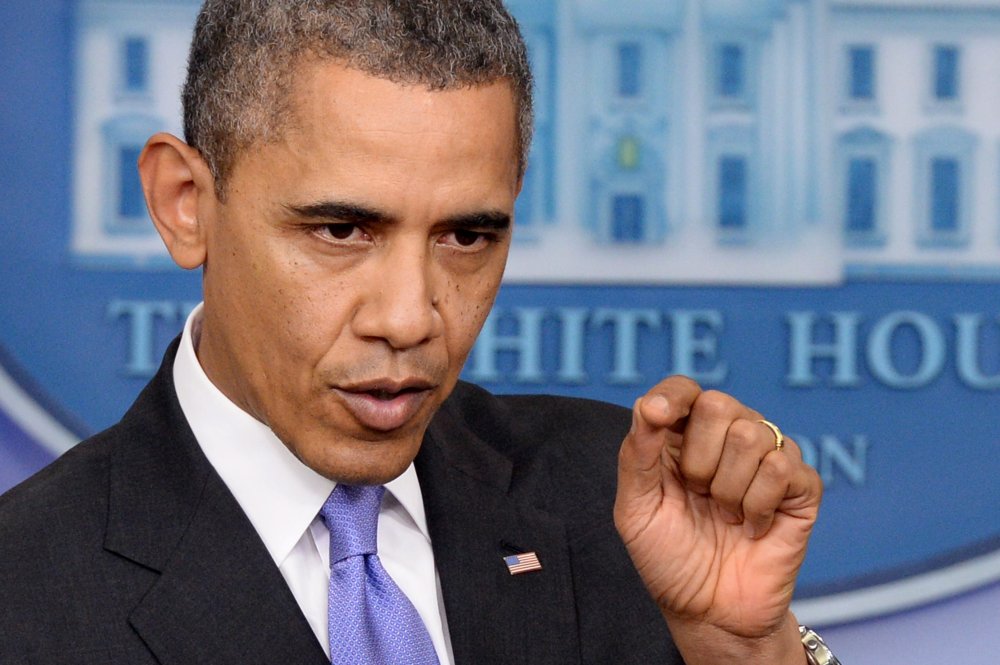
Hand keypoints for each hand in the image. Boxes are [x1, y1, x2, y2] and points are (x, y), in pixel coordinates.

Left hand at [614, 377, 821, 661]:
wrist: (709, 613)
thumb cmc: (669, 558)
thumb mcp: (636, 509)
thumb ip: (637, 453)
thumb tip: (648, 404)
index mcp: (683, 437)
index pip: (684, 389)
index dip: (674, 395)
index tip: (659, 416)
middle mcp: (728, 438)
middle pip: (719, 405)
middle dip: (699, 459)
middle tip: (697, 496)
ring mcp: (768, 459)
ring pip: (752, 435)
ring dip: (727, 489)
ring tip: (724, 515)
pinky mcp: (801, 487)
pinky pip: (782, 467)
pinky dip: (758, 504)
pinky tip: (752, 526)